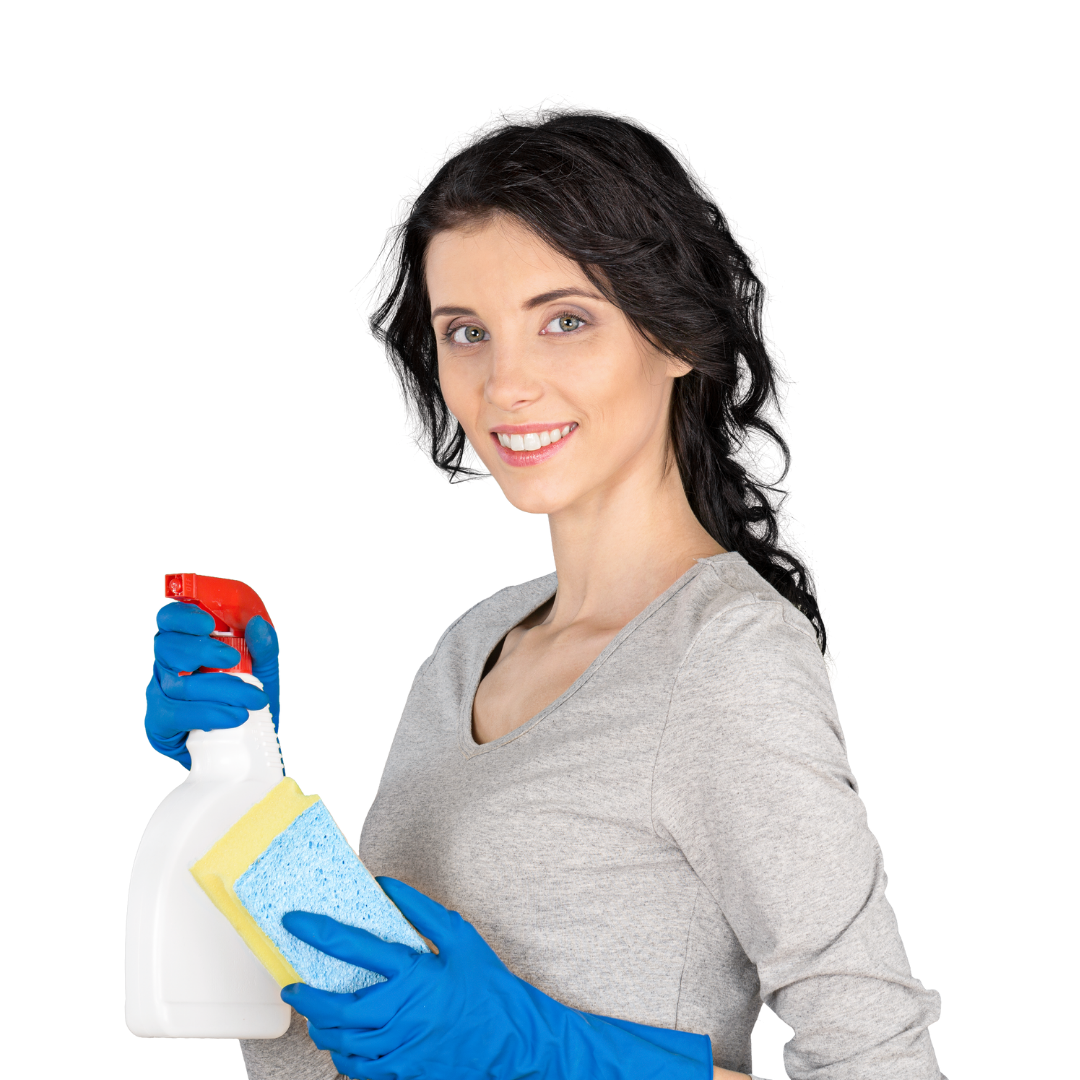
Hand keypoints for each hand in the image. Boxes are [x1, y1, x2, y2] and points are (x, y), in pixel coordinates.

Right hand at [144, 602, 278, 767]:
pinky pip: (175, 713)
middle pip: (166, 646)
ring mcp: (159, 694)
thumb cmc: (249, 701)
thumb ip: (263, 648)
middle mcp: (167, 666)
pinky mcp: (158, 723)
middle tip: (232, 659)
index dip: (182, 617)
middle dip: (201, 650)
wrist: (249, 747)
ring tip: (253, 699)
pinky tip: (234, 717)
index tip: (208, 624)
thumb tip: (258, 622)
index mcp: (187, 644)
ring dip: (220, 689)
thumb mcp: (264, 673)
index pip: (170, 620)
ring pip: (176, 683)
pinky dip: (208, 713)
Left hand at [282, 877, 711, 1079]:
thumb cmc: (490, 988)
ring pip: (343, 1043)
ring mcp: (401, 1048)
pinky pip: (360, 1070)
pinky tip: (344, 1045)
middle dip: (307, 998)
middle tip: (294, 988)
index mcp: (413, 974)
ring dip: (322, 1028)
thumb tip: (387, 886)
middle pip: (336, 1007)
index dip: (317, 931)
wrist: (515, 1041)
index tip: (294, 922)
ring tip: (316, 1015)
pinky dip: (344, 1057)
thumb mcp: (461, 939)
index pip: (352, 946)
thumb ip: (421, 910)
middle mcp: (401, 1013)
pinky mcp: (404, 1072)